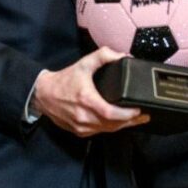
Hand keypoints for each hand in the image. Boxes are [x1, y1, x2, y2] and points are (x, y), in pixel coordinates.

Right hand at [32, 47, 149, 136]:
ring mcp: (81, 126)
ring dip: (123, 126)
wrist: (43, 94)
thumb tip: (123, 56)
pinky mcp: (79, 131)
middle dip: (131, 121)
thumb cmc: (64, 79)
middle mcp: (84, 117)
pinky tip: (120, 123)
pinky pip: (99, 132)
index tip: (139, 109)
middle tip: (145, 116)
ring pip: (107, 130)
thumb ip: (104, 56)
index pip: (111, 113)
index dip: (127, 114)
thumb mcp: (84, 63)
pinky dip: (111, 128)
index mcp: (86, 100)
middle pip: (113, 125)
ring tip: (137, 119)